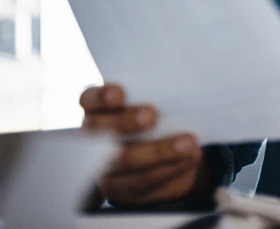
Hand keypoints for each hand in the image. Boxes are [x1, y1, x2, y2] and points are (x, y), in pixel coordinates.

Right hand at [80, 84, 213, 205]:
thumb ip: (157, 97)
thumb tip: (176, 90)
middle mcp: (93, 138)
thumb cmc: (162, 115)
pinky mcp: (119, 189)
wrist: (170, 153)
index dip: (100, 97)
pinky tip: (189, 158)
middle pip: (100, 131)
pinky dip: (169, 169)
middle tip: (152, 116)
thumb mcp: (158, 103)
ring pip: (124, 160)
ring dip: (159, 151)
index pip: (89, 100)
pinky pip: (141, 181)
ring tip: (188, 143)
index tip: (119, 93)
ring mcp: (103, 167)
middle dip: (126, 122)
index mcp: (98, 109)